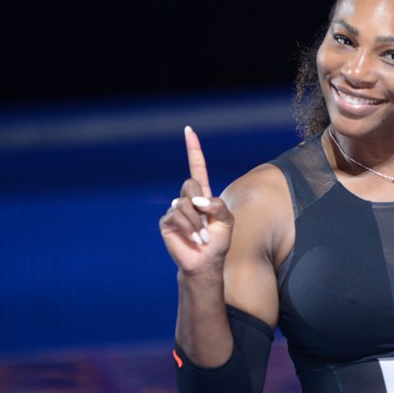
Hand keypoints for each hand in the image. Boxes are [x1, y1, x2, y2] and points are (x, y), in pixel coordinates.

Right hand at [159, 126, 233, 274]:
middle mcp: (187, 199)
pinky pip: (177, 215)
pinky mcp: (167, 222)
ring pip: (184, 202)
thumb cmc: (218, 242)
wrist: (206, 262)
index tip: (188, 130)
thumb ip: (218, 205)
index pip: (196, 167)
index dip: (193, 150)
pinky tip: (194, 239)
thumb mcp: (227, 221)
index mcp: (203, 195)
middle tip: (208, 225)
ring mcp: (175, 209)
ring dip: (198, 223)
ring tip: (202, 238)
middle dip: (201, 204)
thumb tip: (197, 200)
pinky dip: (190, 228)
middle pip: (190, 183)